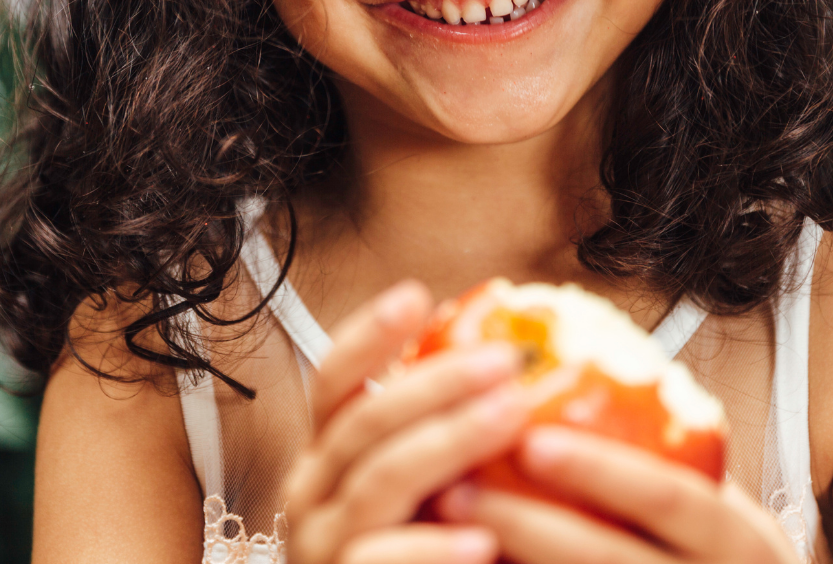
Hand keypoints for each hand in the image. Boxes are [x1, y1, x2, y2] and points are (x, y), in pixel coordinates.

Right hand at [284, 280, 528, 563]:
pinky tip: (482, 537)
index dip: (370, 335)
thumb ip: (448, 435)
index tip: (418, 295)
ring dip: (450, 442)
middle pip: (364, 421)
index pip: (332, 382)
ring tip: (512, 414)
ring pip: (378, 481)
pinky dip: (431, 549)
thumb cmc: (429, 555)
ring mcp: (322, 550)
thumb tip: (521, 363)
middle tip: (505, 360)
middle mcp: (311, 496)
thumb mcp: (430, 487)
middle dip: (437, 382)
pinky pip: (378, 561)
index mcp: (326, 456)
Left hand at [435, 426, 799, 563]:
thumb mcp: (723, 512)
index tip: (532, 440)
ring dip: (503, 561)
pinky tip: (471, 563)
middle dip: (525, 524)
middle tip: (453, 488)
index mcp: (739, 544)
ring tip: (440, 529)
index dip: (601, 470)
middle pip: (607, 560)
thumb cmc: (724, 561)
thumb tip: (566, 378)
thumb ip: (670, 458)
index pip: (668, 498)